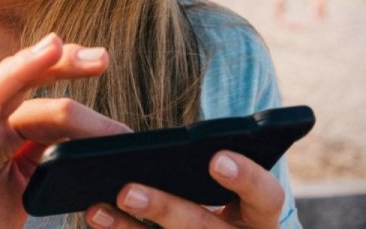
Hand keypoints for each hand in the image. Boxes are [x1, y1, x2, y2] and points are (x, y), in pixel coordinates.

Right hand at [0, 33, 131, 228]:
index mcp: (4, 127)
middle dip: (59, 61)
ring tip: (54, 47)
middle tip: (98, 56)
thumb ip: (48, 153)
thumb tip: (89, 138)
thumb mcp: (29, 181)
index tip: (101, 61)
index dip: (66, 69)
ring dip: (23, 66)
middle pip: (21, 78)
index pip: (36, 85)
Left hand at [84, 151, 285, 228]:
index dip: (246, 179)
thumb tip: (144, 144)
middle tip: (127, 190)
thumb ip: (207, 167)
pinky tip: (99, 223)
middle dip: (165, 210)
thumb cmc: (214, 207)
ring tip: (97, 210)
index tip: (215, 159)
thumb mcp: (223, 192)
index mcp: (260, 218)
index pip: (268, 197)